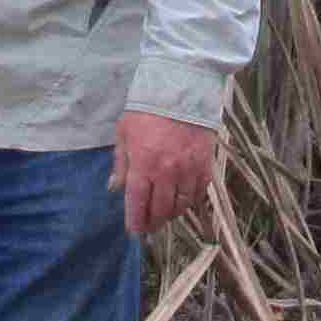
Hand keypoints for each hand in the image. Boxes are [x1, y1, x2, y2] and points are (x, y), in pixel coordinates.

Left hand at [115, 109, 216, 238]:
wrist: (181, 88)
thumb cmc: (147, 109)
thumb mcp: (124, 132)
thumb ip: (121, 163)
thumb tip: (115, 188)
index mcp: (143, 164)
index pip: (138, 204)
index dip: (136, 222)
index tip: (134, 232)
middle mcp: (167, 171)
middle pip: (161, 210)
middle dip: (153, 222)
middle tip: (149, 227)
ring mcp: (189, 169)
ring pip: (181, 205)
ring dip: (172, 214)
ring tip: (165, 215)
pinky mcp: (205, 164)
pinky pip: (199, 192)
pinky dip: (191, 200)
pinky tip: (184, 200)